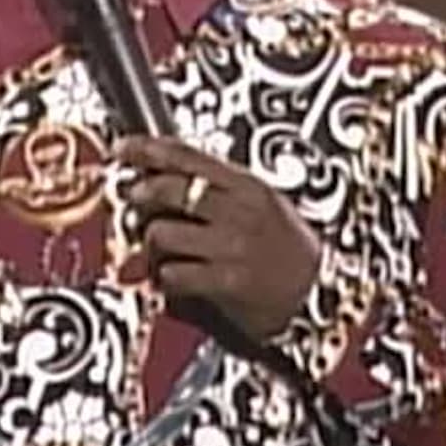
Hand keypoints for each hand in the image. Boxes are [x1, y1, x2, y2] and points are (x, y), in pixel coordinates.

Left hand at [119, 136, 319, 340]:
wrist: (322, 296)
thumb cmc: (289, 251)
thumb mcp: (262, 205)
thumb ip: (216, 190)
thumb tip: (162, 178)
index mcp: (248, 186)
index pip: (188, 155)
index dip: (147, 149)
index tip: (123, 149)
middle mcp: (239, 212)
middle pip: (168, 189)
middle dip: (140, 196)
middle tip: (136, 203)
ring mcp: (233, 247)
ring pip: (161, 233)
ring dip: (151, 244)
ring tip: (161, 252)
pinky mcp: (228, 282)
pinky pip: (173, 274)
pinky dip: (165, 279)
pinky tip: (175, 280)